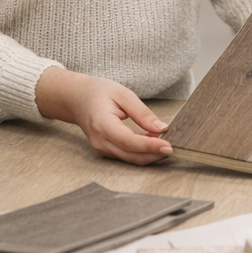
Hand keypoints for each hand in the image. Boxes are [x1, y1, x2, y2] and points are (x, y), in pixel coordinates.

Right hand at [34, 67, 172, 164]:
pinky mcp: (106, 151)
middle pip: (132, 156)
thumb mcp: (122, 94)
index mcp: (102, 124)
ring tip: (165, 141)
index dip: (150, 146)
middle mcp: (100, 141)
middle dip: (155, 154)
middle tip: (174, 146)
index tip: (169, 146)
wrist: (77, 98)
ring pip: (131, 159)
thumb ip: (141, 112)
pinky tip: (153, 142)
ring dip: (150, 154)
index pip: (129, 141)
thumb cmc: (97, 93)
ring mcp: (102, 149)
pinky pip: (127, 156)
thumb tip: (161, 128)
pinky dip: (142, 152)